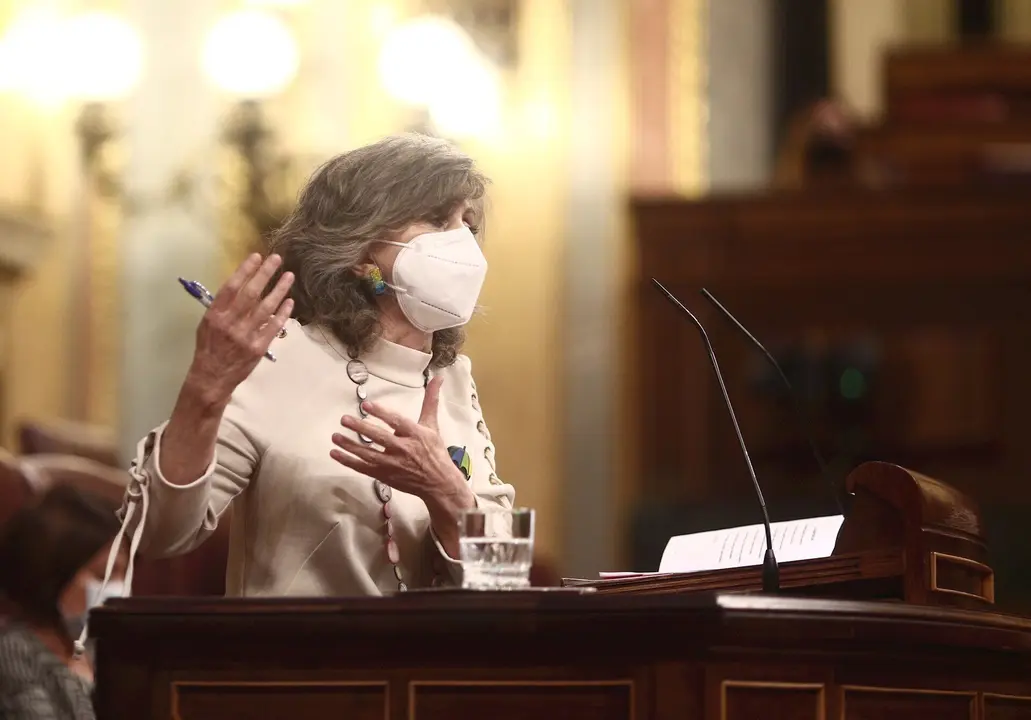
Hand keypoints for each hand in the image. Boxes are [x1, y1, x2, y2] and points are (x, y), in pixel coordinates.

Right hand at [184, 253, 293, 407]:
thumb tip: (241, 285)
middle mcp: (230, 323)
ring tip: (289, 276)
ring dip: (279, 290)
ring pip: (266, 308)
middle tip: (277, 259)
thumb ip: (222, 306)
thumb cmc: (209, 347)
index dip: (245, 270)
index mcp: (215, 314)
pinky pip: (274, 327)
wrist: (212, 377)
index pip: (231, 286)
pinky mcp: (258, 347)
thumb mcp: (207, 323)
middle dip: (265, 274)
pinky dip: (283, 313)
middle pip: (251, 293)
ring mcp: (246, 335)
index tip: (256, 256)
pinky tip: (290, 301)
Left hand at [330, 376, 474, 522]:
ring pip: (368, 454)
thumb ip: (430, 400)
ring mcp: (392, 464)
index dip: (382, 413)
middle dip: (361, 428)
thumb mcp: (432, 425)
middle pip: (379, 438)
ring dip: (350, 445)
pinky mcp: (384, 475)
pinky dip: (348, 461)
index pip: (397, 422)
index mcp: (415, 434)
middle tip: (344, 419)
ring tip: (335, 436)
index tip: (366, 405)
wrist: (438, 483)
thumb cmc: (434, 451)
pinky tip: (335, 453)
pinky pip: (363, 468)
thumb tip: (438, 378)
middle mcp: (403, 449)